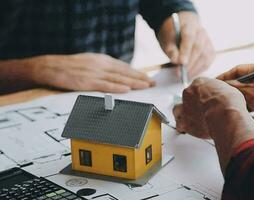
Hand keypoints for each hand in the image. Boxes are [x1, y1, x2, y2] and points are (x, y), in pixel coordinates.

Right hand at [26, 53, 154, 92]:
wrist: (49, 67)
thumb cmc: (70, 67)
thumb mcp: (90, 63)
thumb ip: (103, 68)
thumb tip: (118, 76)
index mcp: (101, 60)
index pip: (124, 67)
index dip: (137, 73)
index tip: (148, 78)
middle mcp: (100, 65)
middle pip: (124, 72)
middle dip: (140, 78)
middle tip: (153, 83)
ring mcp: (93, 73)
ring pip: (118, 78)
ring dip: (133, 83)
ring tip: (146, 87)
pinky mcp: (86, 82)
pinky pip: (104, 85)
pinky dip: (116, 87)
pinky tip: (126, 90)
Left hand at [158, 11, 214, 76]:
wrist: (182, 27)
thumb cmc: (173, 35)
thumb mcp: (167, 40)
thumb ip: (171, 50)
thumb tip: (176, 62)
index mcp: (189, 25)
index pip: (189, 37)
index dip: (186, 51)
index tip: (181, 63)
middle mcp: (201, 32)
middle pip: (199, 48)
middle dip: (190, 63)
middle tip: (180, 74)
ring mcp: (208, 41)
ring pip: (205, 56)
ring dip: (195, 68)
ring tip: (185, 77)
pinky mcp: (211, 50)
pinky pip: (208, 61)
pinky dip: (200, 69)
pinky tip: (192, 74)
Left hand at [173, 78, 253, 172]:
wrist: (224, 114)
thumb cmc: (228, 102)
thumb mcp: (229, 89)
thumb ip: (221, 92)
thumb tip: (224, 96)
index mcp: (199, 83)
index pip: (196, 87)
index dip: (201, 95)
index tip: (206, 100)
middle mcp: (189, 94)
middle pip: (185, 97)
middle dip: (190, 103)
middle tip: (198, 109)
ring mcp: (185, 108)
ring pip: (177, 110)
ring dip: (182, 114)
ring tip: (189, 118)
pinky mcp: (185, 122)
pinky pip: (180, 125)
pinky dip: (184, 127)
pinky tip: (188, 129)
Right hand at [217, 63, 253, 122]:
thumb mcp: (250, 93)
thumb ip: (235, 87)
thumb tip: (222, 85)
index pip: (238, 69)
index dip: (224, 76)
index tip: (214, 84)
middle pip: (243, 79)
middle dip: (232, 88)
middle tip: (221, 95)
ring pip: (249, 89)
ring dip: (240, 97)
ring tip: (231, 105)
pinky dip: (249, 103)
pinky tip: (243, 111)